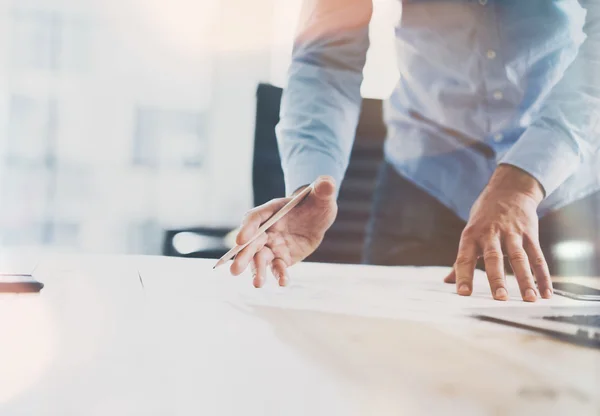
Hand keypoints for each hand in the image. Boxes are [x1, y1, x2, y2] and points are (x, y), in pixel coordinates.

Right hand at [230, 176, 337, 286]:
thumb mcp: (322, 194)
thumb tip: (327, 182)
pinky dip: (280, 275)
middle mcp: (267, 229)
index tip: (240, 240)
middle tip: (234, 270)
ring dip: (257, 271)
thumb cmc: (314, 201)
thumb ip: (323, 187)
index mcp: (270, 210)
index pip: (254, 218)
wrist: (316, 216)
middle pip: (251, 243)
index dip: (247, 228)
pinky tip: (284, 283)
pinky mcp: (282, 258)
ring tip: (258, 284)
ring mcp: (272, 245)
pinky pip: (278, 268)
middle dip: (243, 256)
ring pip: (261, 259)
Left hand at [444, 165, 552, 301]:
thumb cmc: (484, 217)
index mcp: (471, 236)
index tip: (463, 293)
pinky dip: (543, 275)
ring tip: (529, 299)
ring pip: (519, 258)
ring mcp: (512, 233)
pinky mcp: (530, 233)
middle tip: (500, 297)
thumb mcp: (469, 233)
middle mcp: (491, 234)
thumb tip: (447, 281)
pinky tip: (545, 292)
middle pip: (494, 258)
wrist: (509, 190)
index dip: (463, 275)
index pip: (464, 258)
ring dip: (525, 279)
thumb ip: (461, 259)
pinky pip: (537, 256)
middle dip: (497, 278)